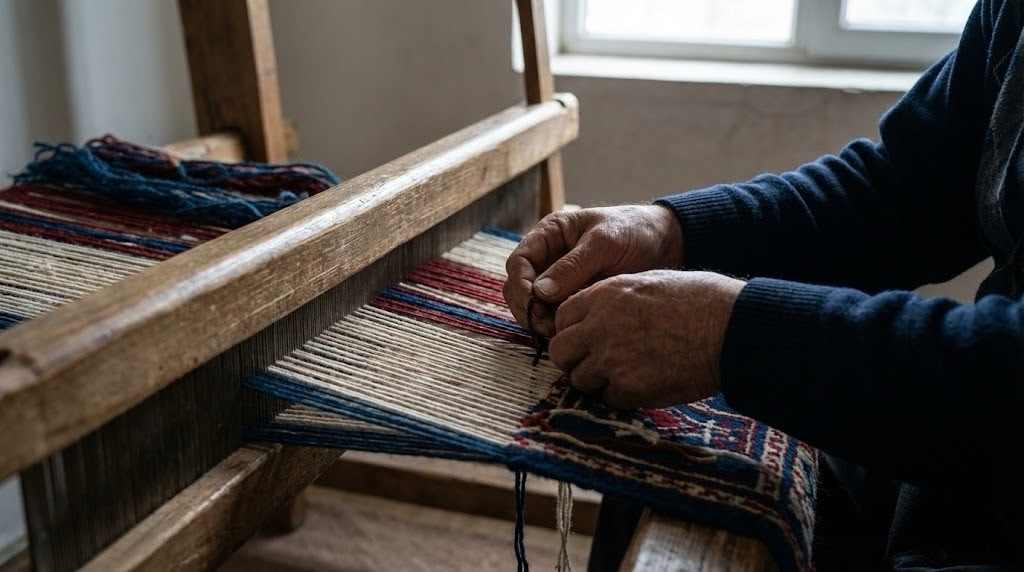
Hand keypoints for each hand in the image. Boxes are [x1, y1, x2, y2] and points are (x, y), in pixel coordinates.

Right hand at [503, 205, 683, 335]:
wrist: (666, 243)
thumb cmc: (635, 231)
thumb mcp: (605, 242)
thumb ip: (573, 266)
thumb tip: (539, 292)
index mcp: (550, 234)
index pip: (518, 262)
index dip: (521, 286)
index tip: (536, 305)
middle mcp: (548, 258)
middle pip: (518, 288)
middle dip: (528, 309)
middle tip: (548, 327)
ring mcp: (559, 280)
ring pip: (532, 306)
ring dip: (539, 321)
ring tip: (561, 332)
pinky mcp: (573, 298)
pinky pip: (554, 315)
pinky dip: (556, 326)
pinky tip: (572, 332)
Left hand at [548, 270, 743, 408]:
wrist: (729, 326)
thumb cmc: (699, 300)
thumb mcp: (647, 283)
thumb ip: (613, 300)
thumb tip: (594, 317)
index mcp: (603, 296)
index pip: (561, 319)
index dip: (573, 331)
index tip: (588, 340)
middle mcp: (598, 326)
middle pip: (560, 352)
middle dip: (575, 359)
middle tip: (598, 363)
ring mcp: (610, 358)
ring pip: (580, 379)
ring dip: (598, 381)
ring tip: (628, 374)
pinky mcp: (628, 387)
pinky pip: (608, 399)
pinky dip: (622, 396)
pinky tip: (646, 384)